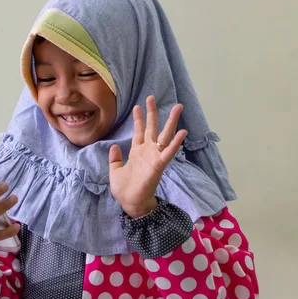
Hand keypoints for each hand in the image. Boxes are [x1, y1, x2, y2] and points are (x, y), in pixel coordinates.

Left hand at [109, 96, 186, 217]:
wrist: (130, 203)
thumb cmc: (124, 188)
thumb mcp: (114, 171)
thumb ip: (115, 158)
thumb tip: (114, 146)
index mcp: (137, 151)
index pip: (139, 131)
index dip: (139, 118)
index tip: (138, 105)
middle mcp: (147, 151)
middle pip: (152, 127)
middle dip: (152, 112)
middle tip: (152, 96)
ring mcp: (154, 156)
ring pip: (164, 135)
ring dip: (171, 121)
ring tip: (178, 107)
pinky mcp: (159, 165)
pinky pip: (168, 152)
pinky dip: (175, 143)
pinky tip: (183, 132)